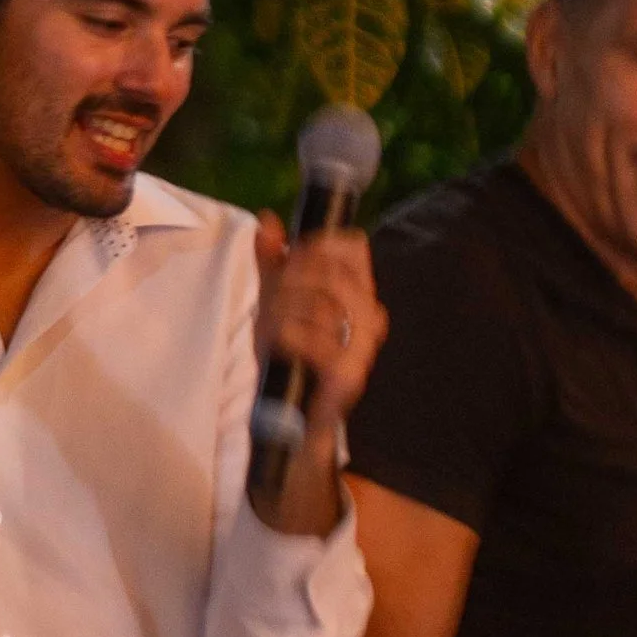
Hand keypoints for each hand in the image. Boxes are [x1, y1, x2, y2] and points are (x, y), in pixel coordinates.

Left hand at [253, 211, 386, 433]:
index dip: (317, 244)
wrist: (295, 416)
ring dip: (284, 310)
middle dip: (292, 278)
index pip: (352, 248)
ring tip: (269, 324)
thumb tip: (266, 220)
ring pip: (321, 304)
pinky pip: (315, 339)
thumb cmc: (289, 354)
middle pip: (332, 272)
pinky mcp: (349, 374)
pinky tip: (277, 342)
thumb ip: (273, 261)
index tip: (290, 256)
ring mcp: (363, 346)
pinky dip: (287, 336)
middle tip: (272, 295)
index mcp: (360, 294)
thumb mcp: (276, 300)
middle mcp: (370, 316)